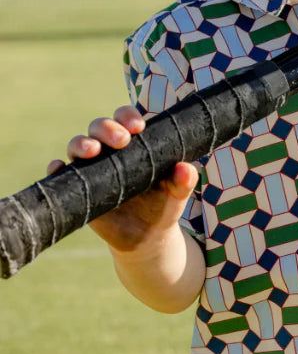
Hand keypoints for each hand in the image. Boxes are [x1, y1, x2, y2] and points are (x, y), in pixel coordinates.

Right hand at [47, 106, 199, 254]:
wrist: (146, 237)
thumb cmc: (164, 206)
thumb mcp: (177, 194)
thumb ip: (184, 180)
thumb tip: (185, 168)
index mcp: (135, 142)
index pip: (126, 118)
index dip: (128, 116)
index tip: (138, 127)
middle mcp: (109, 150)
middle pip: (99, 126)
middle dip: (107, 127)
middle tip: (121, 141)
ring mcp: (91, 167)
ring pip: (78, 145)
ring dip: (81, 143)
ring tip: (92, 151)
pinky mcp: (79, 187)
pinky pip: (61, 173)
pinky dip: (56, 168)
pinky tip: (58, 168)